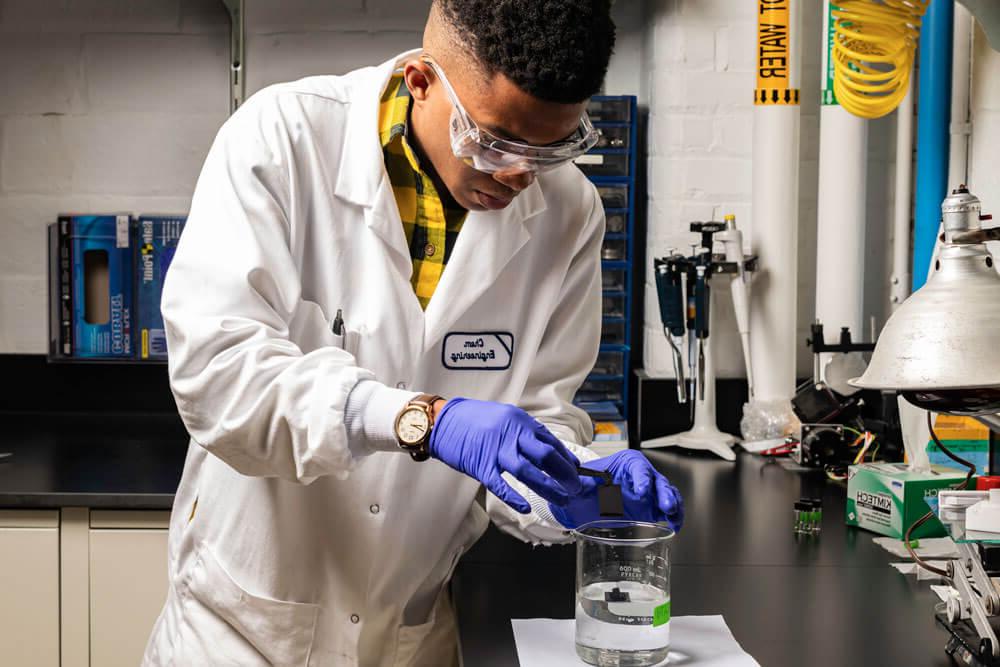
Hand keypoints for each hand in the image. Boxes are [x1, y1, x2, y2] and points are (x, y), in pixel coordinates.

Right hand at [429, 398, 581, 512]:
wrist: (442, 420)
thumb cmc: (472, 420)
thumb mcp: (503, 417)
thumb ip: (523, 432)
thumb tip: (546, 449)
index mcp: (519, 421)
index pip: (551, 442)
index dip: (567, 458)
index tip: (576, 471)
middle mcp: (511, 434)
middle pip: (545, 456)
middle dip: (564, 474)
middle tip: (575, 488)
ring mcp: (496, 450)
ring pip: (528, 472)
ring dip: (548, 488)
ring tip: (561, 500)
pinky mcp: (481, 465)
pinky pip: (501, 485)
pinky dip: (514, 498)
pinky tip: (526, 508)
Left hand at [549, 450, 683, 531]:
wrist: (581, 503)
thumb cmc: (581, 488)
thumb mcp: (576, 485)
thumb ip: (573, 484)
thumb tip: (562, 483)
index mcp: (624, 464)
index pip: (638, 467)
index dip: (642, 478)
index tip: (642, 492)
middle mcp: (639, 476)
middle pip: (657, 480)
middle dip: (663, 493)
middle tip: (665, 506)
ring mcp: (648, 493)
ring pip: (666, 493)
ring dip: (672, 504)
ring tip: (672, 515)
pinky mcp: (651, 509)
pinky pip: (668, 509)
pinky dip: (675, 516)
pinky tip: (675, 524)